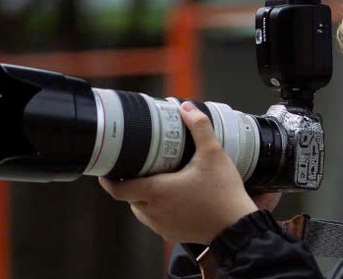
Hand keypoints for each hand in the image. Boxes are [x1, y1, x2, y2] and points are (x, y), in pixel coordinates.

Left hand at [99, 102, 257, 243]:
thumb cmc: (223, 194)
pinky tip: (174, 197)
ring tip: (159, 180)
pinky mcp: (172, 233)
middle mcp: (154, 211)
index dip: (108, 179)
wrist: (236, 227)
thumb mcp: (213, 154)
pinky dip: (158, 207)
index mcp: (157, 192)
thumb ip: (199, 128)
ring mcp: (162, 225)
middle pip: (130, 196)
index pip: (118, 189)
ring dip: (145, 196)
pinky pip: (156, 219)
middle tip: (141, 166)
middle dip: (132, 182)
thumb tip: (187, 108)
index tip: (107, 169)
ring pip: (142, 209)